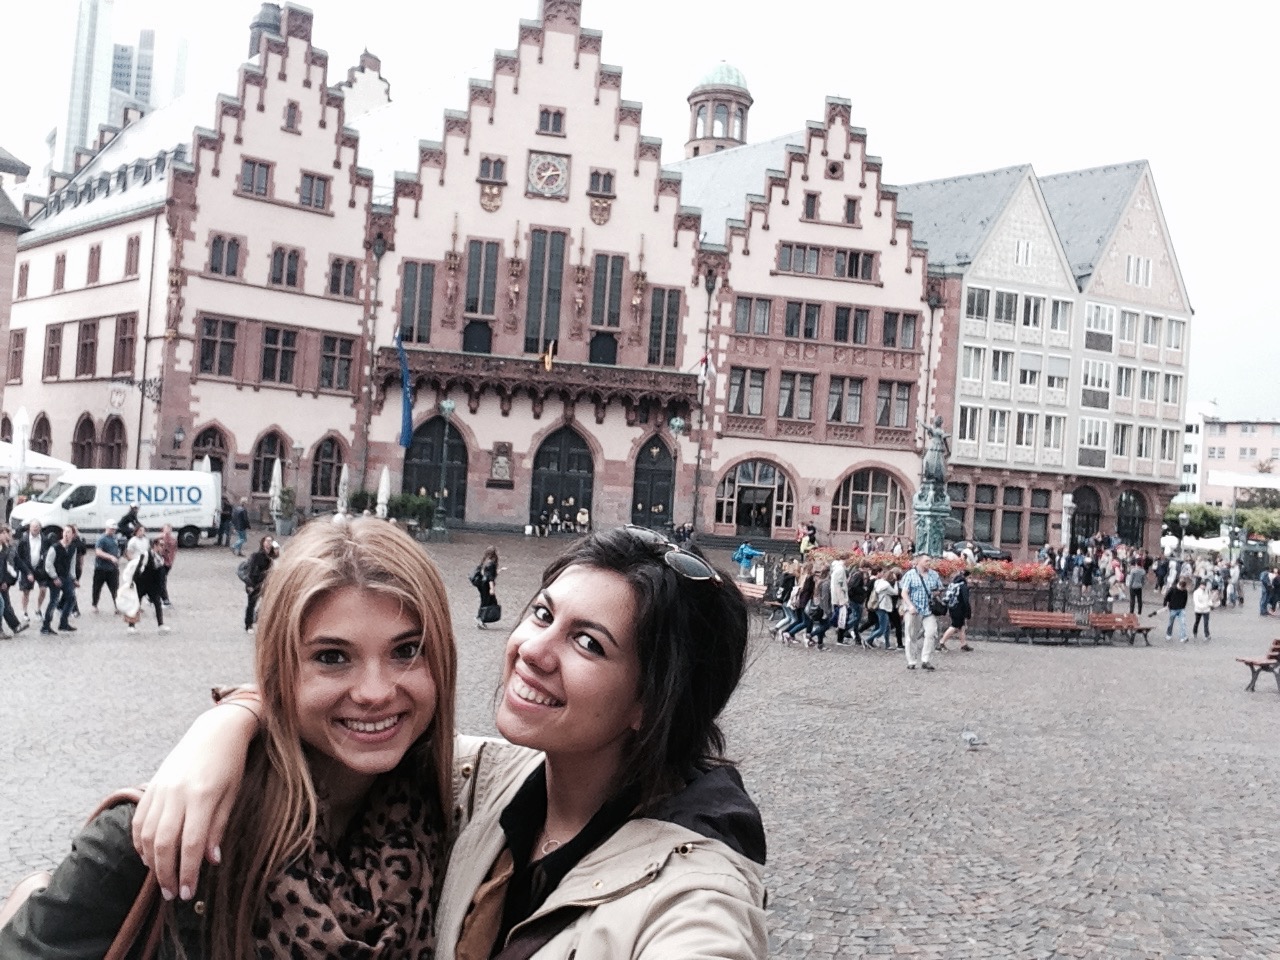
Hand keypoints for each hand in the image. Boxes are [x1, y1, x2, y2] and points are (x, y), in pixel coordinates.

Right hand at [132, 702, 256, 899]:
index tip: (188, 893)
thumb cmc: (230, 763)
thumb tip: (210, 861)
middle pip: (164, 844)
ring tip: (161, 880)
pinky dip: (139, 842)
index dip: (188, 872)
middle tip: (172, 895)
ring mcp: (161, 789)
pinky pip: (139, 820)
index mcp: (202, 796)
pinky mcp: (151, 786)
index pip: (192, 844)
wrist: (215, 730)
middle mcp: (177, 794)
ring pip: (147, 835)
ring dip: (151, 862)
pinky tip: (147, 856)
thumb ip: (218, 828)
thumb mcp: (232, 794)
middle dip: (166, 874)